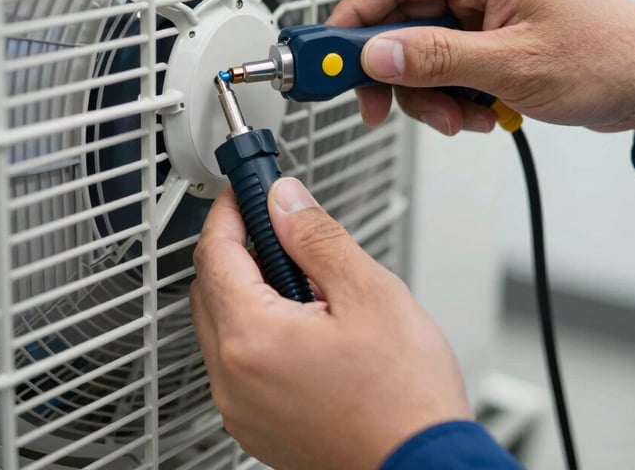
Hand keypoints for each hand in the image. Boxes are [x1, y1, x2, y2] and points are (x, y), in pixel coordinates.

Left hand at [190, 178, 471, 469]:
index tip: (246, 192)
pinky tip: (303, 322)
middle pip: (210, 287)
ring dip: (247, 288)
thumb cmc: (406, 398)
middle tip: (276, 226)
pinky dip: (256, 328)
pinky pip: (238, 361)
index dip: (230, 211)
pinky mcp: (257, 425)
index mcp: (252, 339)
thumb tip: (285, 202)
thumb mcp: (369, 293)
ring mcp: (241, 408)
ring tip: (303, 277)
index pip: (215, 253)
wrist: (425, 469)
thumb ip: (317, 238)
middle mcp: (233, 379)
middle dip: (238, 247)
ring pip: (221, 324)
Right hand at [329, 0, 634, 137]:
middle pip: (401, 17)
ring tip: (460, 116)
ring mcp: (485, 4)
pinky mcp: (489, 31)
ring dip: (428, 91)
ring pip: (419, 47)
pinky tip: (477, 110)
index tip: (325, 56)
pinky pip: (445, 61)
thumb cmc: (609, 58)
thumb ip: (436, 58)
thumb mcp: (513, 64)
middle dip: (397, 71)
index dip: (351, 19)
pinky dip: (449, 93)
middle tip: (384, 107)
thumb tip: (375, 54)